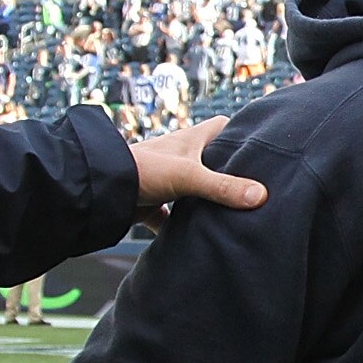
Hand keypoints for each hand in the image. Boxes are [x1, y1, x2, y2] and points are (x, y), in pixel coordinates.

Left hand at [129, 115, 266, 227]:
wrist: (101, 189)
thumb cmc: (142, 169)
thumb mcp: (189, 176)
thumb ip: (223, 187)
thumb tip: (261, 196)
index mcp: (191, 139)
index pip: (223, 126)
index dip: (241, 132)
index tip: (261, 147)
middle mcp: (180, 156)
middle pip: (211, 161)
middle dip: (228, 173)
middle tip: (253, 186)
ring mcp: (166, 180)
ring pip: (194, 189)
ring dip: (206, 201)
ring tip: (233, 214)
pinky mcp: (153, 202)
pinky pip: (173, 215)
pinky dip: (182, 226)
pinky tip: (196, 236)